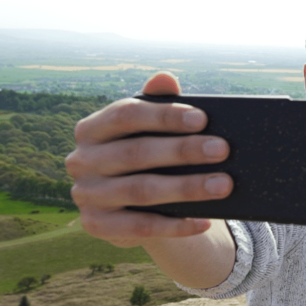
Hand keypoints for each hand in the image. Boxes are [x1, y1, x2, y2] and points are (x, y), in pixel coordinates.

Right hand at [65, 71, 233, 246]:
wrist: (128, 207)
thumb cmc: (145, 156)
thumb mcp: (149, 131)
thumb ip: (157, 104)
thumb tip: (165, 78)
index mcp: (92, 128)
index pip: (126, 114)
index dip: (164, 116)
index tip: (203, 119)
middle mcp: (81, 160)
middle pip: (137, 153)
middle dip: (183, 151)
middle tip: (222, 150)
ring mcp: (86, 195)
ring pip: (141, 191)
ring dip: (187, 188)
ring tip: (224, 185)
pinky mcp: (96, 225)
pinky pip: (140, 227)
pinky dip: (176, 225)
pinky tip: (205, 220)